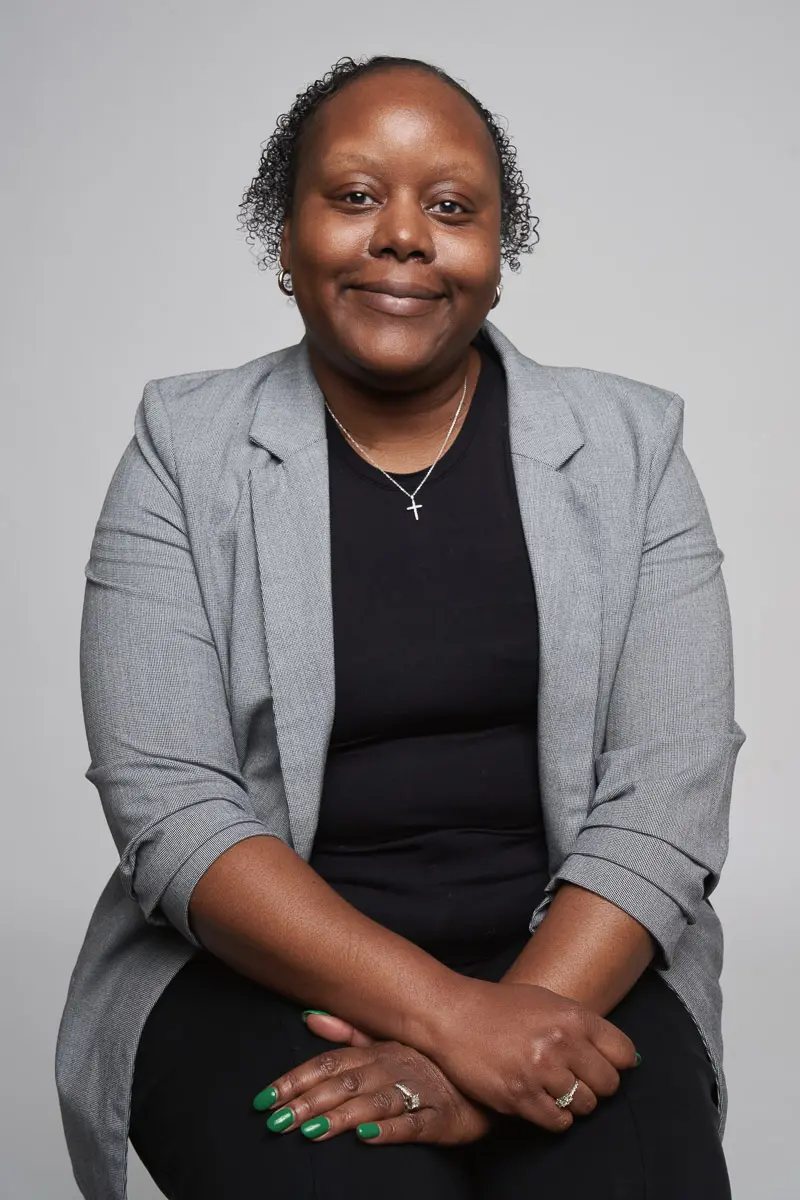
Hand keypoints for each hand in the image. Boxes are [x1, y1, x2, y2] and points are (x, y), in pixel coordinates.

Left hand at [253, 1018, 493, 1145]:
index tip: (263, 1098)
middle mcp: (394, 1066)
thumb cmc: (430, 1062)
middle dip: (306, 1103)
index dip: (295, 1080)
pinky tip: (366, 1136)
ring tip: (310, 1131)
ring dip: (340, 1115)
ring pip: (373, 1102)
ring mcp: (418, 1091)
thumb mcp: (388, 1042)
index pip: (328, 1064)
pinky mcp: (440, 1119)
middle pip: (344, 1084)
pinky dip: (388, 1130)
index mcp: (378, 1049)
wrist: (486, 1074)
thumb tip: (308, 1015)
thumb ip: (348, 1031)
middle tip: (275, 1121)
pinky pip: (412, 1124)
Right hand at [419, 976, 638, 1131]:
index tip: (603, 1064)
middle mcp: (561, 1043)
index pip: (624, 1053)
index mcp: (572, 1016)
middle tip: (574, 1077)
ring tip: (552, 1086)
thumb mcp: (547, 1002)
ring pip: (585, 1106)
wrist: (453, 1015)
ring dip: (573, 1101)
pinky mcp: (519, 1097)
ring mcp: (540, 1072)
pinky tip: (540, 1099)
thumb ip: (582, 1025)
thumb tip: (622, 1057)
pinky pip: (558, 1122)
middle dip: (595, 1084)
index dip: (616, 1062)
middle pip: (608, 1084)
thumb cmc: (500, 1007)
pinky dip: (554, 1116)